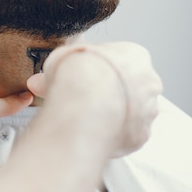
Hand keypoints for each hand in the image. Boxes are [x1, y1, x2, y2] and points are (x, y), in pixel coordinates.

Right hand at [27, 42, 162, 157]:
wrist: (85, 104)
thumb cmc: (77, 75)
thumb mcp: (60, 58)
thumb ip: (58, 69)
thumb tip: (42, 81)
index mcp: (134, 55)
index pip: (121, 61)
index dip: (98, 70)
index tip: (82, 78)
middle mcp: (149, 82)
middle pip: (130, 88)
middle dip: (108, 94)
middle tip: (81, 100)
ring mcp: (148, 111)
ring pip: (131, 113)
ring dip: (112, 115)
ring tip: (85, 119)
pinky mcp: (140, 136)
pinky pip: (126, 135)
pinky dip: (111, 135)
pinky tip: (92, 132)